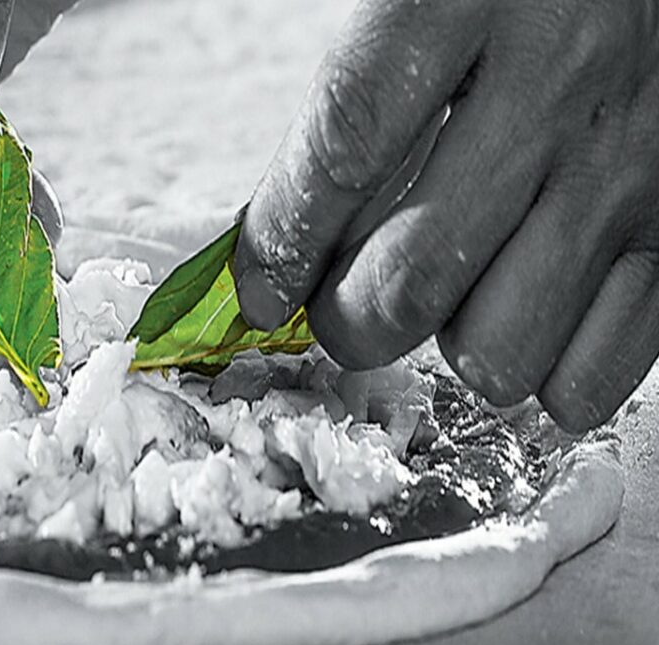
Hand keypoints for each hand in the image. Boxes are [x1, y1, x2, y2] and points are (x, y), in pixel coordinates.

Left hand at [234, 0, 658, 431]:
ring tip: (444, 300)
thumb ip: (357, 106)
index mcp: (467, 5)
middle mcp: (557, 89)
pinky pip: (590, 374)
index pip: (344, 150)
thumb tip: (281, 236)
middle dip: (346, 322)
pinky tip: (519, 317)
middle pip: (410, 279)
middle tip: (336, 306)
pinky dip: (539, 372)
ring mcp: (628, 169)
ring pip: (496, 348)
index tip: (257, 289)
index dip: (281, 240)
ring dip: (446, 344)